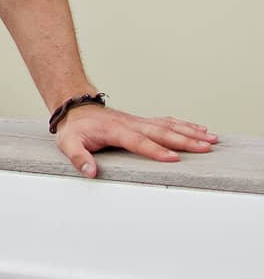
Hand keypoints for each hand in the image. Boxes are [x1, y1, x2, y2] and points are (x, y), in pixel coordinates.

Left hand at [54, 105, 217, 177]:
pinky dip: (184, 125)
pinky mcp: (142, 122)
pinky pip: (166, 122)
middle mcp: (131, 124)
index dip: (155, 150)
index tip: (173, 158)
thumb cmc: (75, 128)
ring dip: (190, 132)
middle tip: (206, 147)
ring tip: (211, 139)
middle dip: (184, 140)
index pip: (138, 141)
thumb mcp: (69, 144)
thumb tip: (90, 172)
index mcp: (115, 131)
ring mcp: (138, 122)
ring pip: (168, 125)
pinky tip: (200, 129)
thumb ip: (79, 158)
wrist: (75, 107)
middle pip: (161, 132)